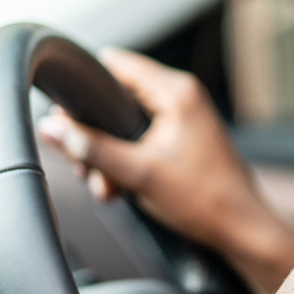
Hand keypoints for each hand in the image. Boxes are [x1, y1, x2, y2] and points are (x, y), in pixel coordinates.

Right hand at [36, 48, 293, 293]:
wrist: (239, 227)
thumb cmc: (204, 199)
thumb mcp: (137, 173)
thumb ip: (92, 149)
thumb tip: (54, 128)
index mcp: (176, 92)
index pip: (117, 65)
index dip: (85, 89)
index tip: (64, 114)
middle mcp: (182, 97)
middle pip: (117, 99)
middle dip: (95, 135)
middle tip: (85, 165)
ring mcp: (184, 117)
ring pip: (126, 124)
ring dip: (109, 155)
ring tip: (106, 186)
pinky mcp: (183, 137)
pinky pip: (142, 139)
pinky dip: (126, 160)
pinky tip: (119, 187)